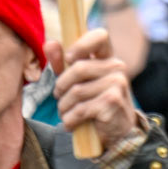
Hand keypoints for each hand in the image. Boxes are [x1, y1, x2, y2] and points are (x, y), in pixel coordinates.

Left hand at [46, 27, 138, 152]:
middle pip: (78, 68)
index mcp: (109, 57)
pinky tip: (71, 123)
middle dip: (61, 86)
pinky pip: (80, 109)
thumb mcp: (77, 81)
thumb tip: (49, 43)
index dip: (81, 43)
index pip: (100, 36)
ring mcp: (117, 84)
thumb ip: (62, 62)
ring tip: (65, 112)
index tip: (69, 58)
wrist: (118, 133)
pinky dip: (69, 119)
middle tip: (59, 96)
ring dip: (64, 106)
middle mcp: (117, 67)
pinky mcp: (112, 103)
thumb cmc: (94, 102)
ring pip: (76, 91)